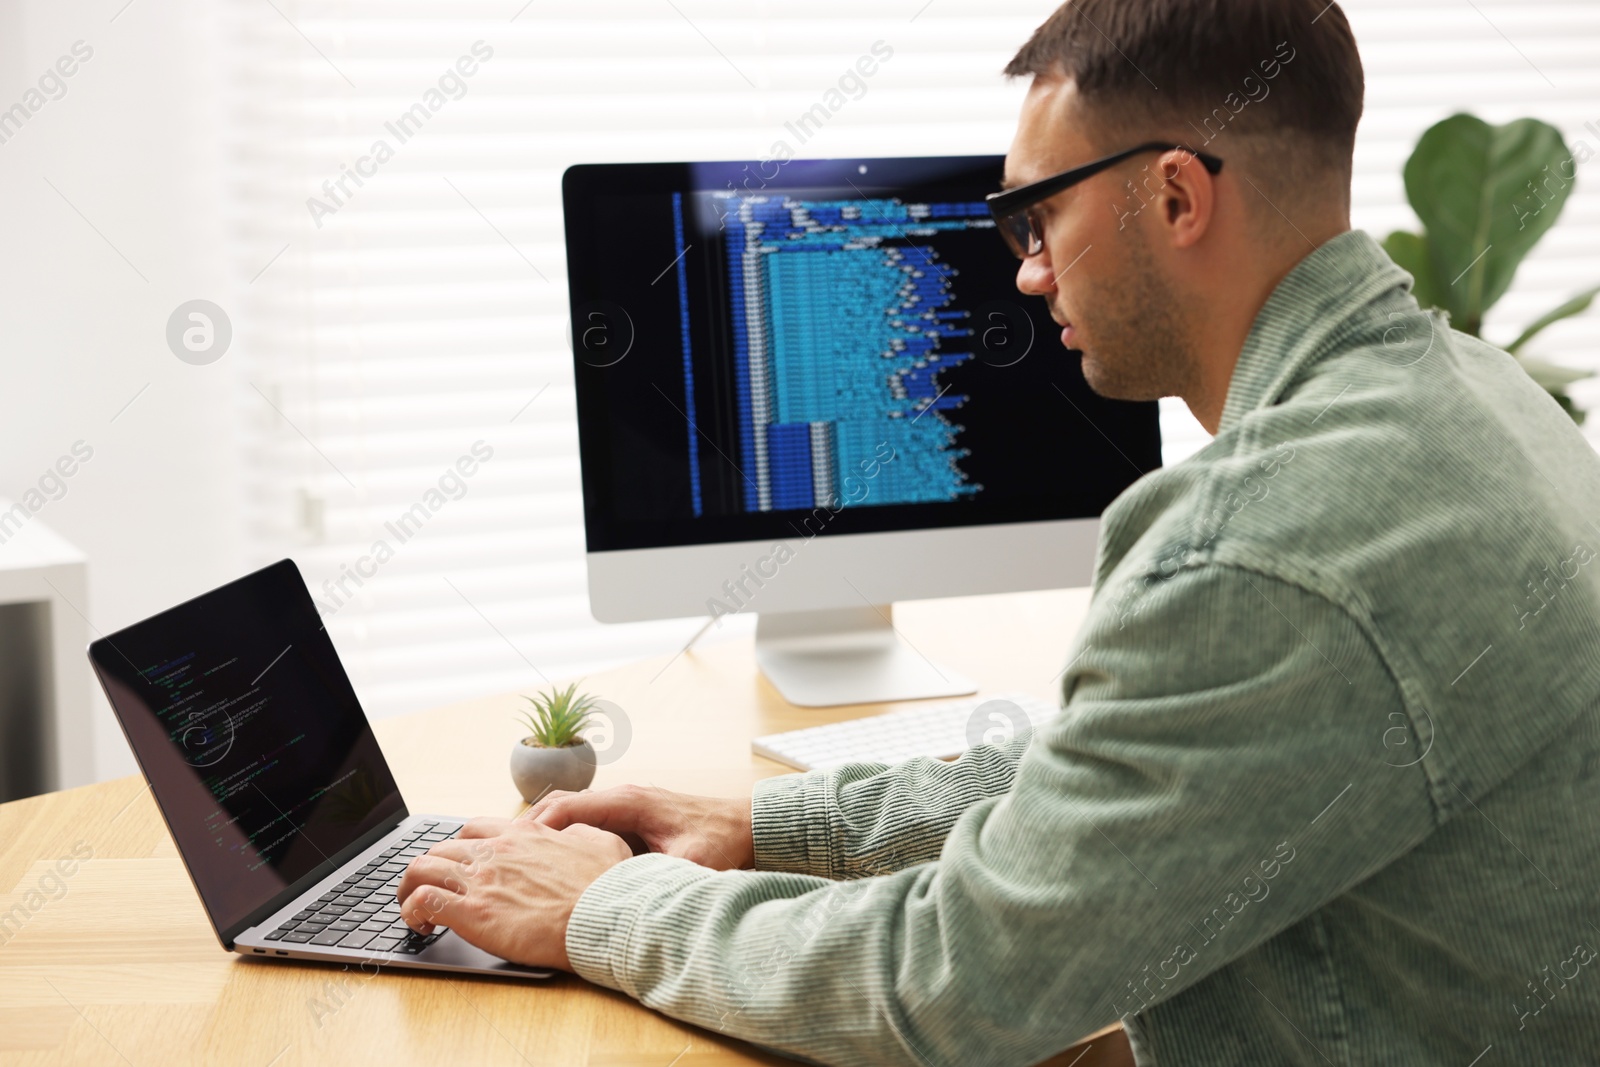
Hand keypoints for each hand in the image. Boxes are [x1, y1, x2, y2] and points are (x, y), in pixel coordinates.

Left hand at [395, 816, 630, 970]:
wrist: (604, 916)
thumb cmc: (608, 886)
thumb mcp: (600, 842)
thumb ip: (578, 833)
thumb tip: (572, 832)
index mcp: (524, 835)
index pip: (474, 828)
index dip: (461, 847)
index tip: (462, 866)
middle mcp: (496, 851)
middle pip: (441, 848)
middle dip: (431, 869)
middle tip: (434, 891)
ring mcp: (481, 880)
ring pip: (420, 869)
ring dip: (410, 887)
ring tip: (413, 909)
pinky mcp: (472, 913)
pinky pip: (422, 902)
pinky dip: (412, 912)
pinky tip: (421, 926)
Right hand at [524, 784, 754, 870]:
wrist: (747, 826)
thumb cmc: (723, 840)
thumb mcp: (694, 864)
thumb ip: (666, 877)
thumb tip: (642, 899)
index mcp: (631, 802)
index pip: (570, 806)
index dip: (539, 827)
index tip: (514, 846)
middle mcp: (623, 798)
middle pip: (562, 806)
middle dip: (530, 829)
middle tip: (502, 853)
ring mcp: (625, 806)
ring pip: (570, 812)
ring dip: (544, 832)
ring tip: (516, 858)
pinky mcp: (629, 817)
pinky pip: (584, 822)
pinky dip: (562, 836)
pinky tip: (550, 862)